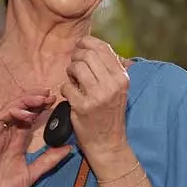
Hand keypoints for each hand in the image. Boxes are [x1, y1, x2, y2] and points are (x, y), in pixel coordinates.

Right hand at [0, 91, 73, 186]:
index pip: (30, 120)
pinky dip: (12, 111)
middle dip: (35, 100)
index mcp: (18, 142)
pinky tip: (26, 113)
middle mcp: (8, 135)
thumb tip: (69, 148)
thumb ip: (49, 160)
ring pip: (10, 109)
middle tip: (50, 95)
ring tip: (41, 98)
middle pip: (21, 110)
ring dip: (25, 101)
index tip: (55, 102)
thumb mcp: (34, 173)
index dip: (41, 109)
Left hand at [61, 36, 129, 160]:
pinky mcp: (82, 107)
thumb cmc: (110, 113)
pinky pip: (66, 86)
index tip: (80, 47)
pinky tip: (71, 95)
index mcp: (122, 77)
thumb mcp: (118, 89)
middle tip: (74, 65)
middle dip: (76, 57)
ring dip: (70, 71)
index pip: (103, 48)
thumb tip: (93, 45)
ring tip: (73, 80)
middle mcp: (112, 85)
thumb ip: (109, 68)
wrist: (108, 143)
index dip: (87, 43)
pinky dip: (65, 89)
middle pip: (87, 55)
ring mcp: (97, 96)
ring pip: (76, 67)